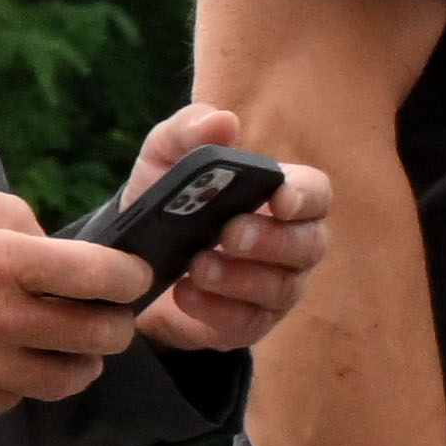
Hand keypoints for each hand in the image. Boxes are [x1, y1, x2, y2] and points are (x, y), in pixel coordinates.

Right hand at [0, 183, 154, 423]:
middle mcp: (1, 322)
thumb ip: (9, 214)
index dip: (131, 276)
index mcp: (0, 263)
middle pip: (100, 335)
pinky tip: (2, 361)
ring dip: (79, 360)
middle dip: (114, 323)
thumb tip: (52, 244)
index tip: (131, 276)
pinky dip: (20, 381)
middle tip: (103, 315)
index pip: (101, 275)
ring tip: (64, 345)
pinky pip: (18, 398)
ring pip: (71, 377)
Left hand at [88, 97, 333, 359]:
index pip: (316, 194)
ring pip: (280, 288)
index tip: (280, 197)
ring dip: (238, 277)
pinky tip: (185, 294)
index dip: (304, 196)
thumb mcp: (164, 159)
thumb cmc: (168, 199)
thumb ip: (188, 133)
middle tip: (229, 233)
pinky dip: (215, 309)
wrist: (130, 258)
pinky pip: (247, 322)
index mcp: (282, 198)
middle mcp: (291, 245)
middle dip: (270, 240)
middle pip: (308, 245)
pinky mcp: (248, 323)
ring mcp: (275, 288)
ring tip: (196, 265)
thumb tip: (223, 122)